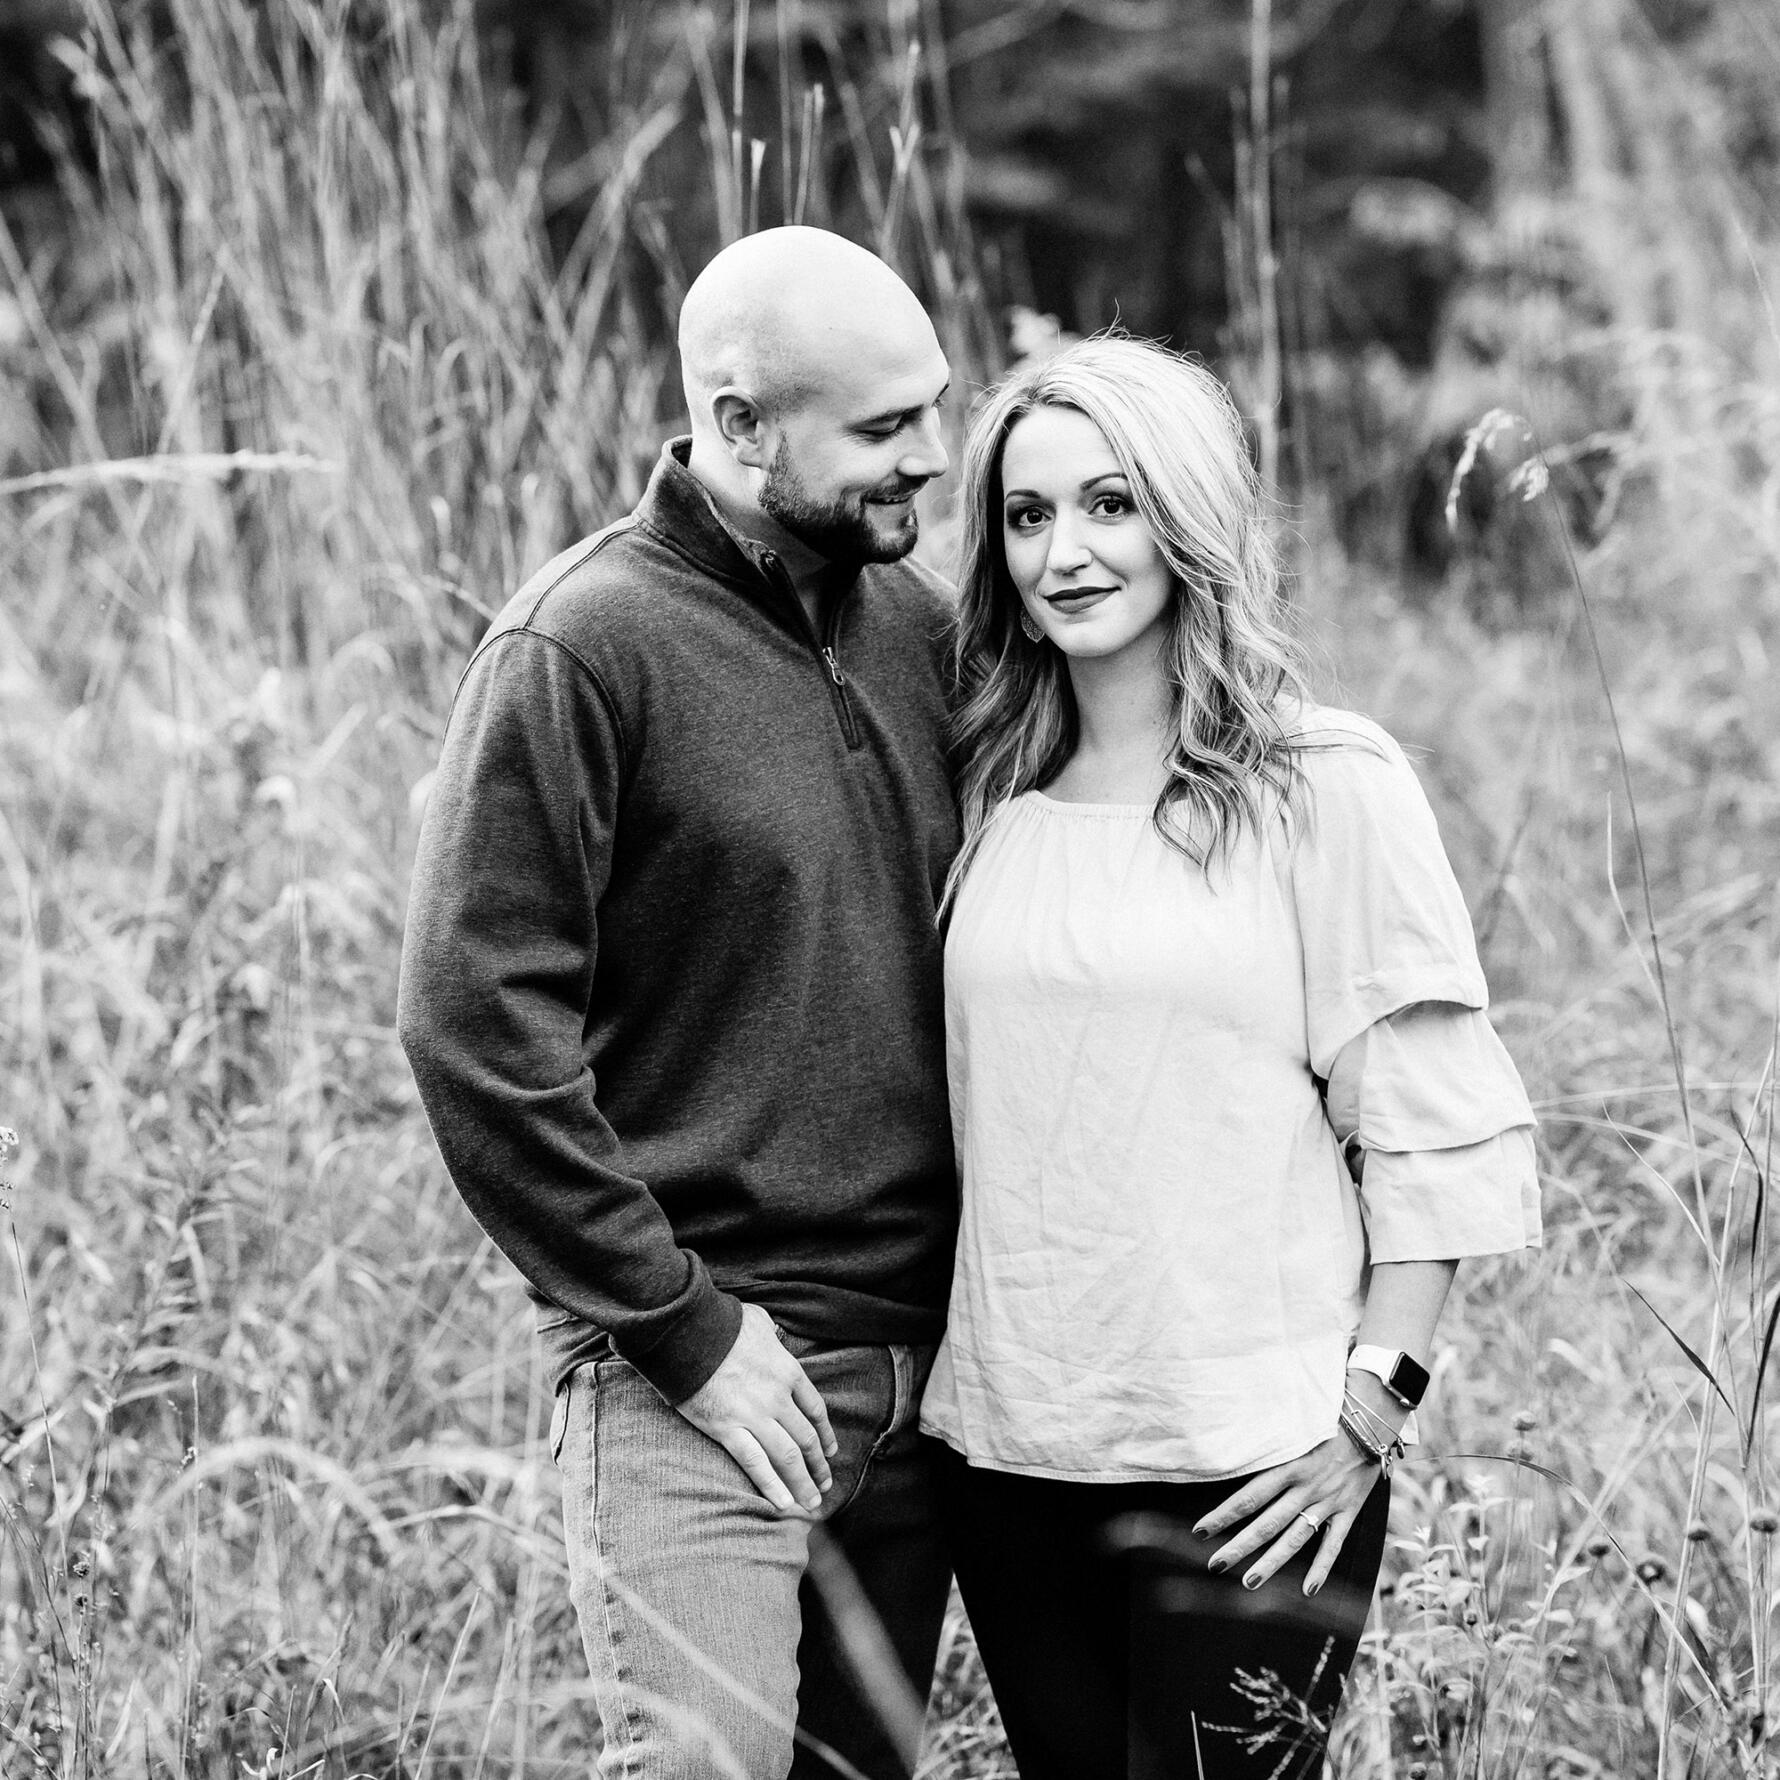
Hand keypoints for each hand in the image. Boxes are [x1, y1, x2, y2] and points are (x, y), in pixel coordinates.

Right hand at [674, 1303, 838, 1515]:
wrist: (689, 1332)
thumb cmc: (721, 1323)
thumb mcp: (757, 1320)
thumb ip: (770, 1333)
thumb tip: (772, 1334)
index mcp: (788, 1371)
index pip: (815, 1410)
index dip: (825, 1434)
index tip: (830, 1452)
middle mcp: (777, 1397)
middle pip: (806, 1438)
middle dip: (818, 1466)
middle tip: (824, 1486)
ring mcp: (754, 1415)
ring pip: (787, 1457)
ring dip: (802, 1483)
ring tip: (810, 1504)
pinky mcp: (727, 1428)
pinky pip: (755, 1463)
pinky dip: (772, 1486)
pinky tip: (783, 1504)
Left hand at [1192, 1428, 1382, 1595]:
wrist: (1369, 1423)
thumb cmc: (1322, 1419)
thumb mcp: (1291, 1426)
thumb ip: (1266, 1441)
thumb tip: (1229, 1444)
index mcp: (1288, 1465)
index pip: (1249, 1496)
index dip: (1223, 1515)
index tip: (1200, 1531)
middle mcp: (1305, 1488)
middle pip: (1267, 1523)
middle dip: (1240, 1546)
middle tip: (1215, 1565)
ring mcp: (1327, 1502)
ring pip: (1295, 1538)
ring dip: (1272, 1562)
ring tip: (1250, 1582)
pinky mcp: (1348, 1511)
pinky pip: (1333, 1544)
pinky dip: (1322, 1568)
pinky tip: (1308, 1590)